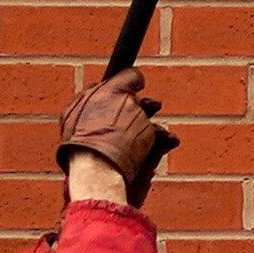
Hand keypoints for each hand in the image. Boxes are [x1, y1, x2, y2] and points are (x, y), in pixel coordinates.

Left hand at [57, 71, 177, 204]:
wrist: (106, 176)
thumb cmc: (105, 135)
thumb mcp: (114, 93)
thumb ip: (124, 79)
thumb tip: (135, 76)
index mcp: (83, 111)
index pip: (105, 92)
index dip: (124, 88)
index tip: (139, 85)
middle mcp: (96, 130)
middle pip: (127, 111)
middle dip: (145, 107)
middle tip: (154, 106)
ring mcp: (113, 150)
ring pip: (142, 130)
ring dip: (157, 127)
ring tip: (162, 132)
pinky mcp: (131, 167)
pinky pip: (150, 149)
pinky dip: (162, 142)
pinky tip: (169, 140)